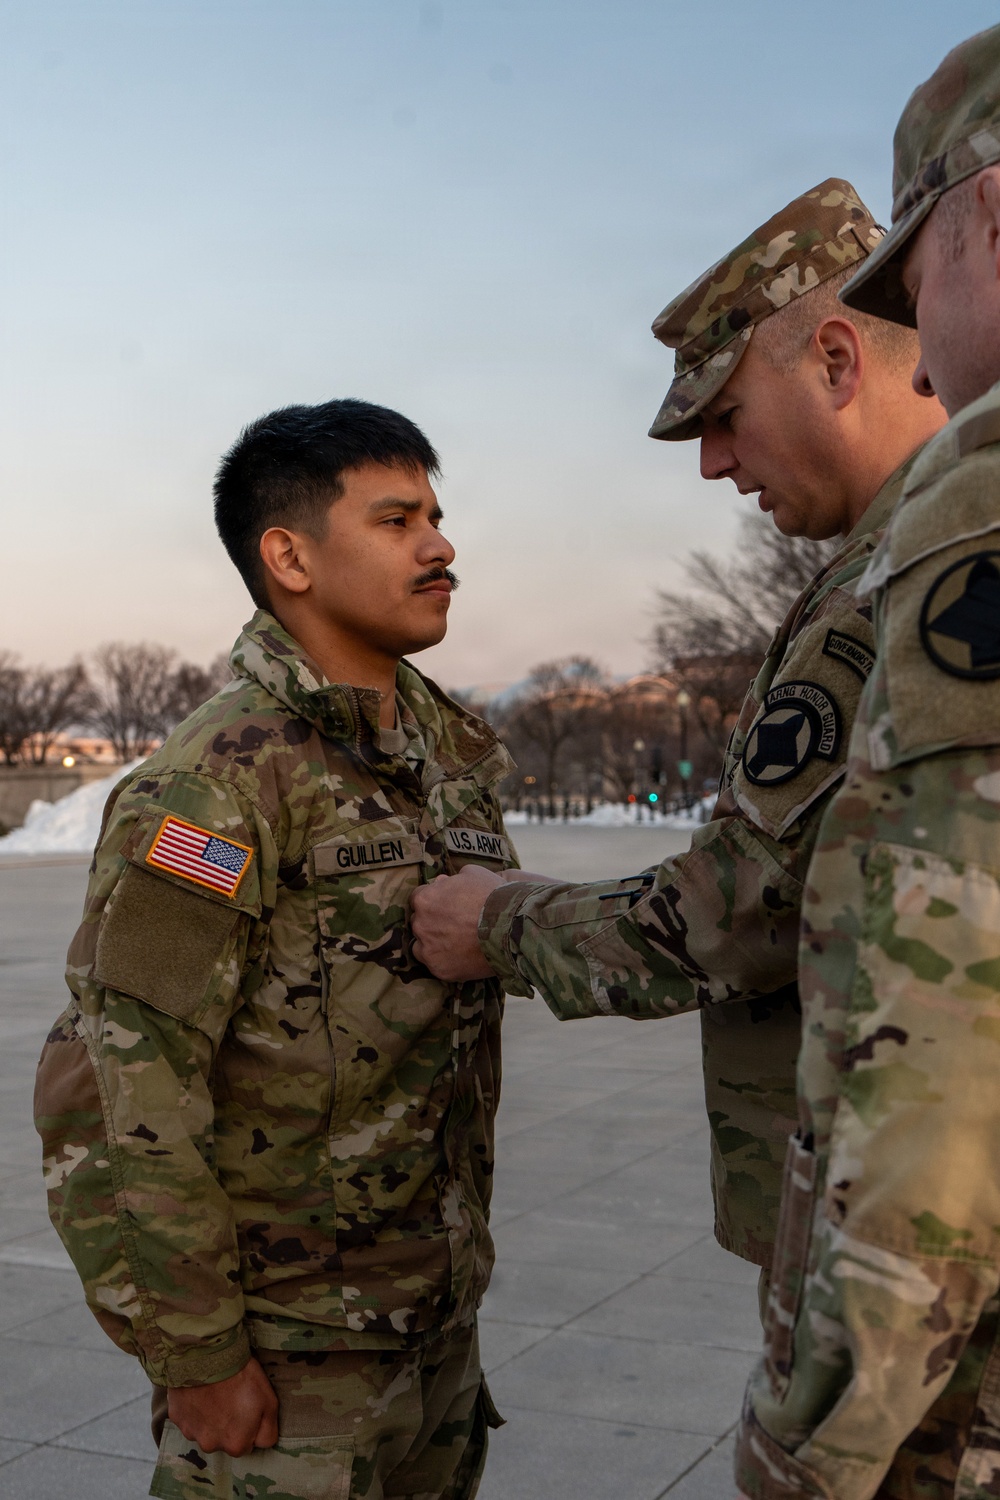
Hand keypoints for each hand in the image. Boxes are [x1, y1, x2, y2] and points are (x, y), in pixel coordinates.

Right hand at [167, 1357, 278, 1456]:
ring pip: (205, 1430)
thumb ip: (268, 1432)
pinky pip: (188, 1418)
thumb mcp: (269, 1403)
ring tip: (215, 1393)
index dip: (250, 1425)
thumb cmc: (241, 1377)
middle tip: (231, 1398)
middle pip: (224, 1439)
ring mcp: (191, 1432)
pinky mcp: (177, 1418)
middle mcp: (211, 1445)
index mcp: (236, 1445)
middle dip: (229, 1424)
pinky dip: (194, 1409)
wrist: (209, 1355)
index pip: (248, 1444)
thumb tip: (262, 1443)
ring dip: (210, 1418)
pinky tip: (200, 1391)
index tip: (248, 1407)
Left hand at [412, 865, 501, 980]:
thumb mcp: (472, 873)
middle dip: (433, 922)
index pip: (418, 899)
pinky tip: (463, 956)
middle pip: (420, 923)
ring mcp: (429, 949)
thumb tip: (442, 882)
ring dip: (435, 943)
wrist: (511, 927)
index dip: (434, 901)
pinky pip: (436, 965)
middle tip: (456, 924)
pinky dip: (446, 961)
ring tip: (458, 943)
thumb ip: (452, 878)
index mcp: (424, 899)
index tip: (446, 906)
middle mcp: (421, 925)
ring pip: (422, 946)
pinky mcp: (440, 969)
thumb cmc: (493, 896)